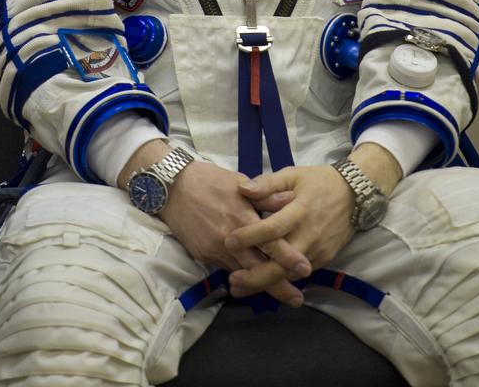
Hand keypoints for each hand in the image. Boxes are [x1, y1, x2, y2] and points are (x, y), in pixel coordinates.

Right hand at [159, 160, 309, 306]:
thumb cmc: (209, 180)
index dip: (288, 257)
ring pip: (242, 273)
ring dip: (260, 284)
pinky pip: (227, 268)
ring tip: (281, 295)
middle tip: (298, 298)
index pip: (269, 242)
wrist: (172, 187)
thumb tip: (290, 200)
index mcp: (241, 217)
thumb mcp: (238, 182)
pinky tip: (252, 281)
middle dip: (278, 285)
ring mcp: (214, 250)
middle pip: (258, 268)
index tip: (306, 269)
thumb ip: (264, 196)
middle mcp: (229, 239)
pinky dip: (241, 275)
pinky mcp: (204, 256)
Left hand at [224, 145, 402, 298]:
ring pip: (289, 275)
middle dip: (255, 276)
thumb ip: (267, 183)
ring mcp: (318, 251)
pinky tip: (263, 283)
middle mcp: (309, 236)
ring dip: (265, 284)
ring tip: (241, 287)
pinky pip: (299, 274)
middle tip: (232, 280)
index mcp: (300, 211)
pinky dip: (281, 280)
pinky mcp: (324, 260)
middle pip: (281, 264)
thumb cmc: (318, 181)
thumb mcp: (293, 175)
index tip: (228, 241)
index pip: (272, 229)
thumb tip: (242, 189)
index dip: (249, 236)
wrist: (355, 194)